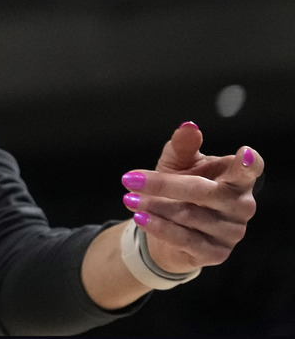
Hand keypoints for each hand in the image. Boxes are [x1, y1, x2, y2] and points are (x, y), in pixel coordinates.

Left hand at [122, 121, 261, 271]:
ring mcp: (232, 232)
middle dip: (164, 185)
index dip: (249, 163)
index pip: (250, 169)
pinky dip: (159, 227)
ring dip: (154, 206)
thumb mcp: (177, 164)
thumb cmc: (178, 188)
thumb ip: (183, 146)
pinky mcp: (216, 253)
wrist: (166, 227)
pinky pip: (185, 239)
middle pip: (205, 192)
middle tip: (129, 179)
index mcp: (237, 179)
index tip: (243, 153)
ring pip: (189, 216)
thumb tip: (189, 126)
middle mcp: (241, 206)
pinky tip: (140, 217)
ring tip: (129, 198)